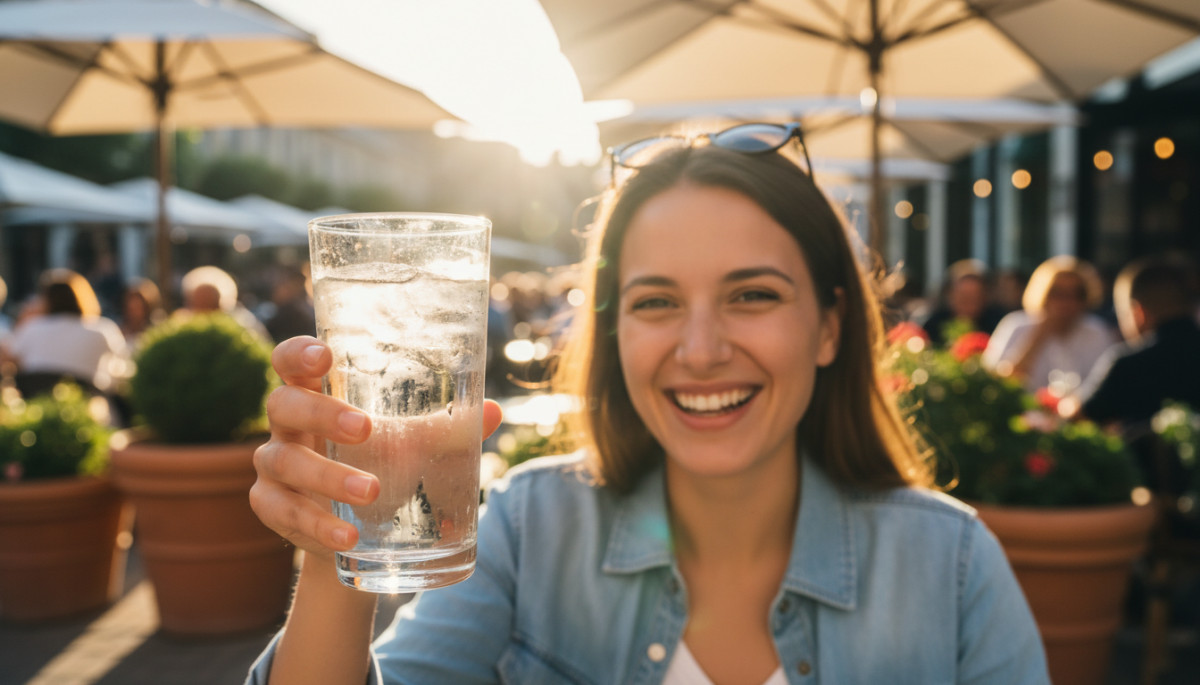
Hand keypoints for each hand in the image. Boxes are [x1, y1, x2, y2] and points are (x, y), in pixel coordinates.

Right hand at [249, 336, 502, 558]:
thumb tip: (494, 411)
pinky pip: (284, 512)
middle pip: (284, 404)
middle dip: (322, 413)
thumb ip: (447, 428)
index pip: (290, 361)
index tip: (324, 357)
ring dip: (329, 477)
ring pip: (284, 462)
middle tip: (366, 429)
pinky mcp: (271, 507)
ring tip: (374, 492)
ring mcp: (274, 466)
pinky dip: (317, 525)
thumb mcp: (412, 444)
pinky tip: (348, 534)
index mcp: (316, 394)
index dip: (298, 353)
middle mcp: (287, 425)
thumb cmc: (382, 465)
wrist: (360, 532)